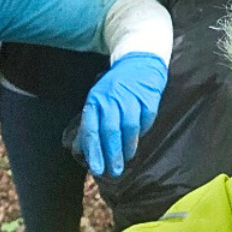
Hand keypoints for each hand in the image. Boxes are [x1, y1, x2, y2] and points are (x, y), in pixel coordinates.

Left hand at [76, 52, 167, 176]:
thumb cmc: (117, 86)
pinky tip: (140, 137)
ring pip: (129, 127)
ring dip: (128, 146)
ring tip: (127, 158)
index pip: (92, 129)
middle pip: (110, 130)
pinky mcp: (148, 96)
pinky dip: (143, 131)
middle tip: (114, 170)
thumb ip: (92, 123)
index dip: (94, 150)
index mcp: (96, 100)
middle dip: (112, 154)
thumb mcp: (99, 99)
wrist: (139, 61)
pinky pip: (146, 119)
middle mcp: (112, 98)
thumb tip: (82, 149)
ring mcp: (131, 97)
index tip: (97, 168)